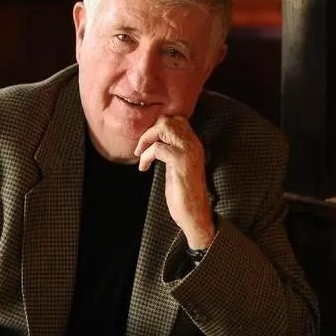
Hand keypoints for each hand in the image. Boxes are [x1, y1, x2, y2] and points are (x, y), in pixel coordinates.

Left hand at [134, 115, 214, 248]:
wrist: (195, 215)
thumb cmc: (183, 194)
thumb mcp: (175, 168)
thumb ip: (169, 152)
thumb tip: (153, 143)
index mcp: (193, 144)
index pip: (176, 120)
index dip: (157, 127)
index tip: (146, 144)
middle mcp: (193, 144)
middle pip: (168, 120)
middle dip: (149, 131)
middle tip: (140, 149)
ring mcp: (188, 152)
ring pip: (164, 128)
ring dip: (146, 140)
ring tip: (140, 156)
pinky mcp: (181, 162)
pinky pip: (157, 148)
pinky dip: (146, 157)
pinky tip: (143, 168)